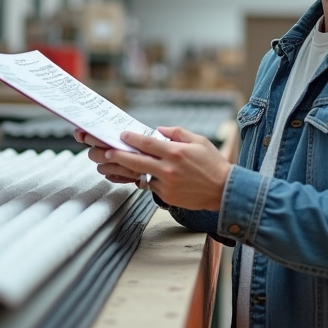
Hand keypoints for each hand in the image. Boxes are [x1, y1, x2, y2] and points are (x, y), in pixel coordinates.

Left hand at [82, 126, 231, 210]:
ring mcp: (166, 184)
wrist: (223, 190)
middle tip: (104, 151)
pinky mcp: (166, 196)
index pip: (147, 143)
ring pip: (139, 175)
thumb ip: (177, 133)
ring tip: (107, 166)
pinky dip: (142, 180)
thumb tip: (159, 130)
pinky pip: (150, 186)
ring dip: (123, 170)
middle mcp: (168, 168)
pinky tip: (133, 176)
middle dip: (117, 155)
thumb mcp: (199, 141)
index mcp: (176, 152)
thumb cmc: (213, 163)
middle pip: (136, 161)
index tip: (122, 135)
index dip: (132, 138)